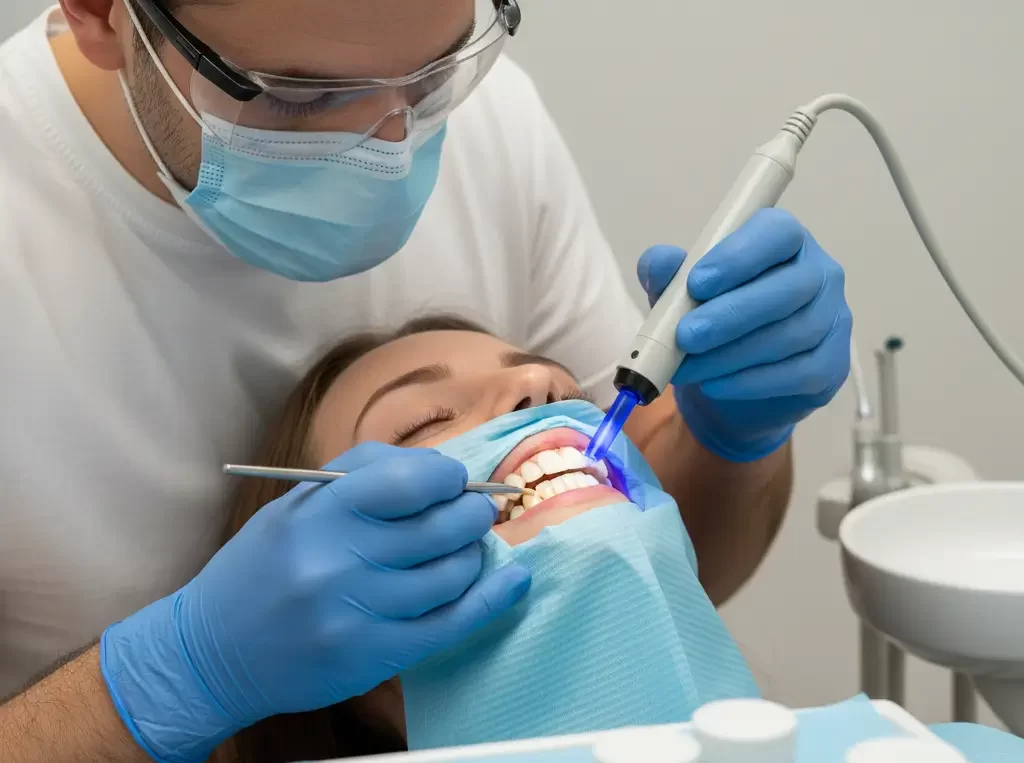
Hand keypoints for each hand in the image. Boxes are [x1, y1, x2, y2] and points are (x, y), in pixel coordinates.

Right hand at [100, 444, 529, 762]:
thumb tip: (437, 469)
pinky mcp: (373, 655)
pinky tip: (511, 580)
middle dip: (472, 512)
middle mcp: (340, 561)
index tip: (453, 481)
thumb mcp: (296, 504)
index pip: (410, 481)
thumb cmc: (262, 567)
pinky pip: (450, 624)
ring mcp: (359, 613)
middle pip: (440, 528)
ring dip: (474, 554)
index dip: (446, 477)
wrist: (213, 652)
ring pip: (451, 575)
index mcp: (321, 513)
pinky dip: (491, 599)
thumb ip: (363, 474)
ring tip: (469, 546)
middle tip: (478, 510)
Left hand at [638, 208, 851, 461]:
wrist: (733, 380)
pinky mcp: (832, 364)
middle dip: (732, 314)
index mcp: (784, 241)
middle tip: (686, 335)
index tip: (696, 283)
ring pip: (791, 335)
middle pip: (789, 288)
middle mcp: (819, 273)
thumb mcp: (679, 293)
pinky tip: (715, 385)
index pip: (777, 233)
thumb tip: (659, 263)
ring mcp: (832, 319)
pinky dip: (751, 382)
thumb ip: (668, 272)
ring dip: (732, 354)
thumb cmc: (711, 319)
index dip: (739, 256)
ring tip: (687, 368)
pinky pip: (798, 373)